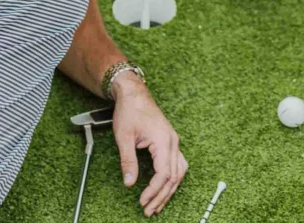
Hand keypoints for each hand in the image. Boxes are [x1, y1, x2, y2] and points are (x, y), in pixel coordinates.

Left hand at [111, 74, 187, 216]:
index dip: (154, 190)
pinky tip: (164, 187)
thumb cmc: (130, 111)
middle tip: (149, 210)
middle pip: (174, 177)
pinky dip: (171, 179)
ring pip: (179, 172)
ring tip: (157, 204)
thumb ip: (128, 161)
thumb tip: (129, 183)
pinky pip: (177, 165)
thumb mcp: (124, 137)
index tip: (143, 201)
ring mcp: (173, 141)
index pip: (164, 174)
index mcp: (163, 140)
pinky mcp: (169, 141)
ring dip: (169, 190)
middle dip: (162, 196)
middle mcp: (172, 142)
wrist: (134, 93)